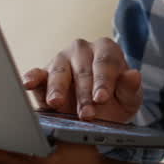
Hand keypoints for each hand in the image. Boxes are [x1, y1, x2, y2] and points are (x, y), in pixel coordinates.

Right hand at [21, 38, 141, 122]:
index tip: (101, 98)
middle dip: (83, 94)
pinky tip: (28, 83)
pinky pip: (37, 74)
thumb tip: (134, 75)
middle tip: (86, 114)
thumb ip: (131, 88)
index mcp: (106, 49)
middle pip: (82, 70)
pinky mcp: (44, 73)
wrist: (98, 112)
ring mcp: (61, 60)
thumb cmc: (115, 101)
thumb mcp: (129, 99)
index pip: (105, 63)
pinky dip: (32, 78)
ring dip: (58, 89)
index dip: (103, 81)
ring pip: (59, 71)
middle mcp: (82, 50)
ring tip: (56, 103)